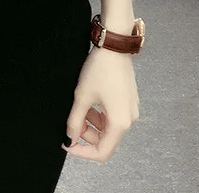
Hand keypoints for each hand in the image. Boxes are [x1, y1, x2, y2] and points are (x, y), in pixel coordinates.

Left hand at [62, 46, 139, 161]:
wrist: (113, 46)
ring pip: (108, 127)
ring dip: (91, 123)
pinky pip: (112, 116)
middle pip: (105, 140)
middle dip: (86, 134)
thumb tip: (70, 138)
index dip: (83, 151)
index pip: (102, 152)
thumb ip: (75, 121)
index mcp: (119, 123)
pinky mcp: (128, 100)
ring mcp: (129, 109)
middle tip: (71, 121)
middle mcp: (129, 119)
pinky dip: (99, 114)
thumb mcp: (82, 97)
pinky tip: (88, 102)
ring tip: (79, 108)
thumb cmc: (100, 69)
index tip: (68, 144)